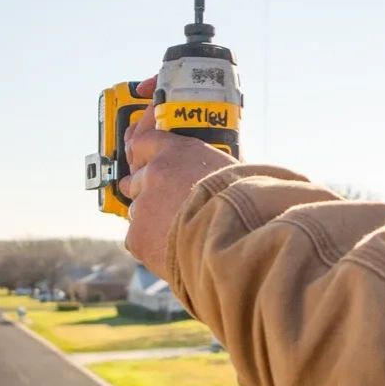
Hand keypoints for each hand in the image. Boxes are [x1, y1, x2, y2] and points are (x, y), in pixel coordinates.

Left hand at [120, 77, 237, 277]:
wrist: (236, 243)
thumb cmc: (249, 205)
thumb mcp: (239, 173)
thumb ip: (220, 169)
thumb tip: (243, 171)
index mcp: (179, 152)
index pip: (145, 137)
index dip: (143, 143)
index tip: (141, 144)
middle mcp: (155, 174)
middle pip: (136, 177)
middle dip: (147, 186)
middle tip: (164, 196)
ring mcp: (142, 205)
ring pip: (139, 209)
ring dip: (153, 216)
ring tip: (178, 229)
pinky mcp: (137, 236)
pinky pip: (140, 238)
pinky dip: (154, 243)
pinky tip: (175, 248)